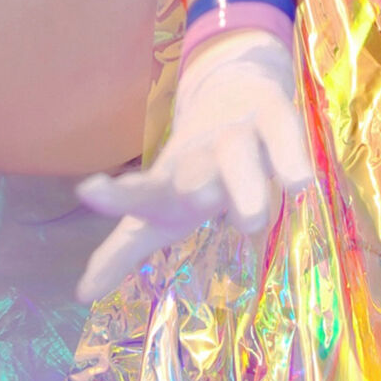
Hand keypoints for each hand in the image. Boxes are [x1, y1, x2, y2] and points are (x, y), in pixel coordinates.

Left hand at [74, 31, 310, 303]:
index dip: (117, 197)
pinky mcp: (275, 115)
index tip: (87, 190)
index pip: (143, 194)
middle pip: (194, 172)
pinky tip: (299, 181)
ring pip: (239, 153)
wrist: (231, 85)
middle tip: (192, 201)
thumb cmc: (194, 167)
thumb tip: (81, 294)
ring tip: (249, 219)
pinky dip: (291, 155)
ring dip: (242, 183)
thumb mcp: (161, 209)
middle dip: (192, 188)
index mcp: (171, 182)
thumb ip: (124, 249)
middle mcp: (201, 157)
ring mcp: (239, 132)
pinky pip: (284, 131)